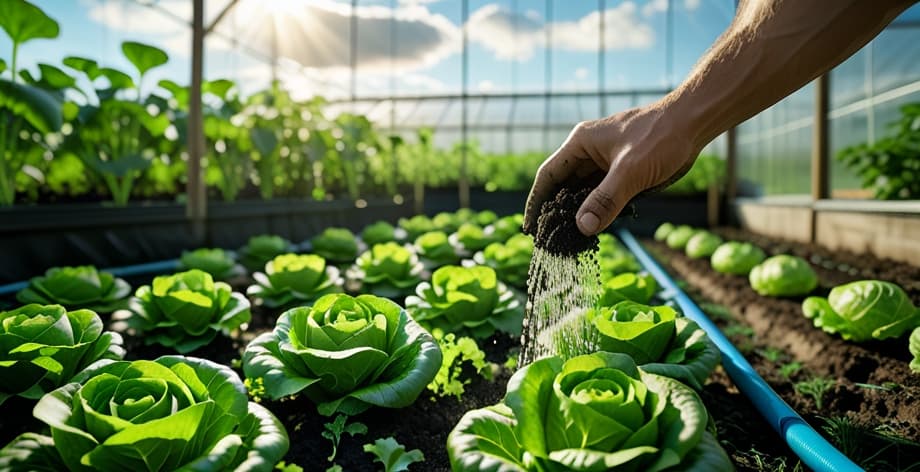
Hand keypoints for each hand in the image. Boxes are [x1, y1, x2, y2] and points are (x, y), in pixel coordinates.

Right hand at [523, 103, 700, 236]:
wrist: (693, 123)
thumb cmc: (660, 137)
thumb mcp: (630, 171)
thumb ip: (605, 200)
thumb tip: (582, 227)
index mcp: (580, 144)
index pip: (549, 176)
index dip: (536, 202)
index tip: (529, 228)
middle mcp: (588, 153)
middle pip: (563, 187)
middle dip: (556, 213)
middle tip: (549, 242)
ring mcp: (606, 163)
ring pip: (584, 193)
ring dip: (578, 214)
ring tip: (569, 241)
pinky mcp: (623, 172)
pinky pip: (603, 195)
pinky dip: (598, 212)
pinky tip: (595, 230)